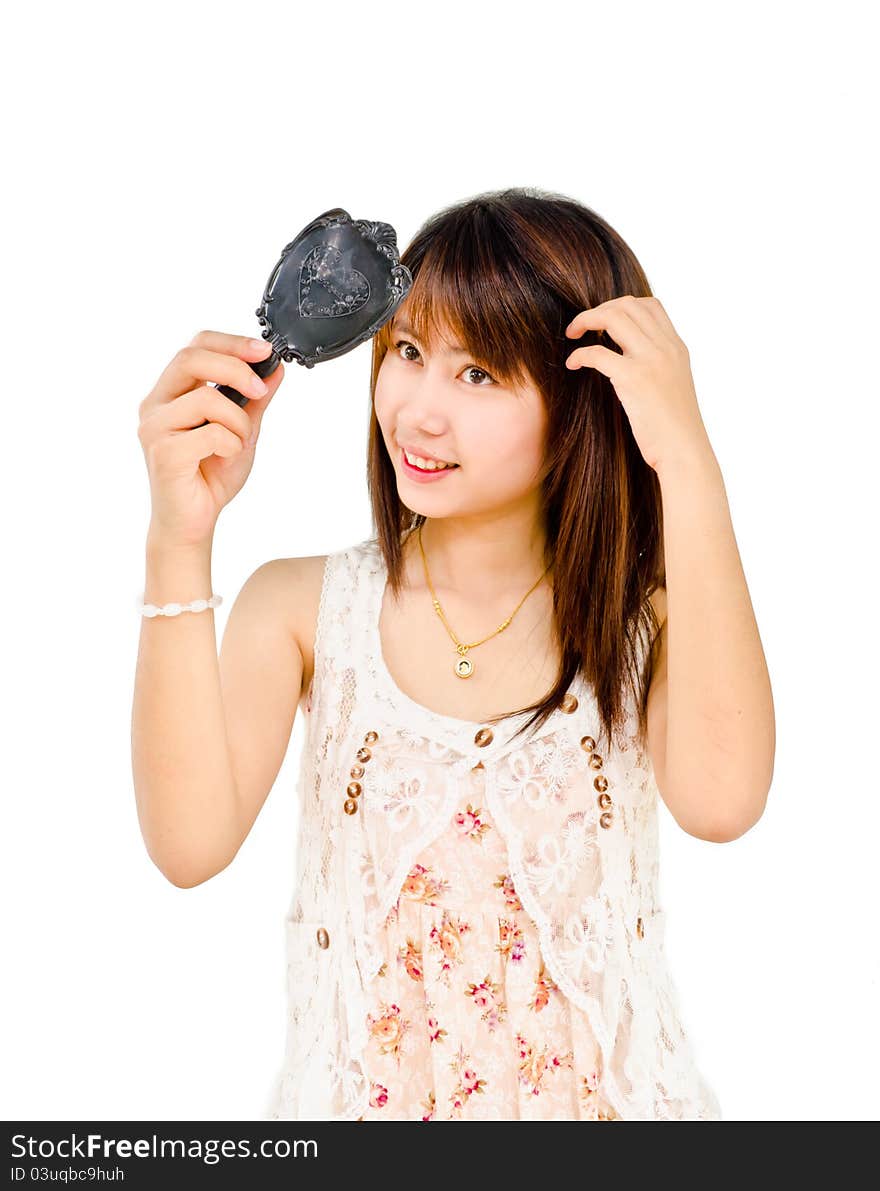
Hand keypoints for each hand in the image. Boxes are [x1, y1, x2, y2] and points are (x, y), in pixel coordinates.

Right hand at [137, 330, 284, 547]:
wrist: (192, 523)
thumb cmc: (210, 477)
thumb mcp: (242, 431)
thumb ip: (254, 401)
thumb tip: (274, 370)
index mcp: (171, 393)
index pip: (195, 347)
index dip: (230, 343)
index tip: (264, 351)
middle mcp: (156, 405)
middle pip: (191, 358)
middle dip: (235, 367)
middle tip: (261, 389)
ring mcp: (155, 428)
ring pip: (206, 398)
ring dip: (238, 421)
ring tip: (239, 443)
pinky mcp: (164, 452)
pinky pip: (210, 433)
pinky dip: (231, 445)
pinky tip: (225, 459)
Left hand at [564, 295, 711, 474]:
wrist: (684, 452)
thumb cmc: (674, 429)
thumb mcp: (674, 386)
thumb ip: (659, 367)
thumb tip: (633, 361)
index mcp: (676, 348)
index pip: (650, 305)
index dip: (621, 305)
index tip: (604, 322)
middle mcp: (666, 348)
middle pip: (627, 305)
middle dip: (598, 309)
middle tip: (582, 326)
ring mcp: (651, 360)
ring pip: (613, 317)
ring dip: (585, 320)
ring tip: (572, 335)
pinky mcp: (633, 379)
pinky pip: (596, 352)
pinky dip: (579, 354)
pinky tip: (573, 364)